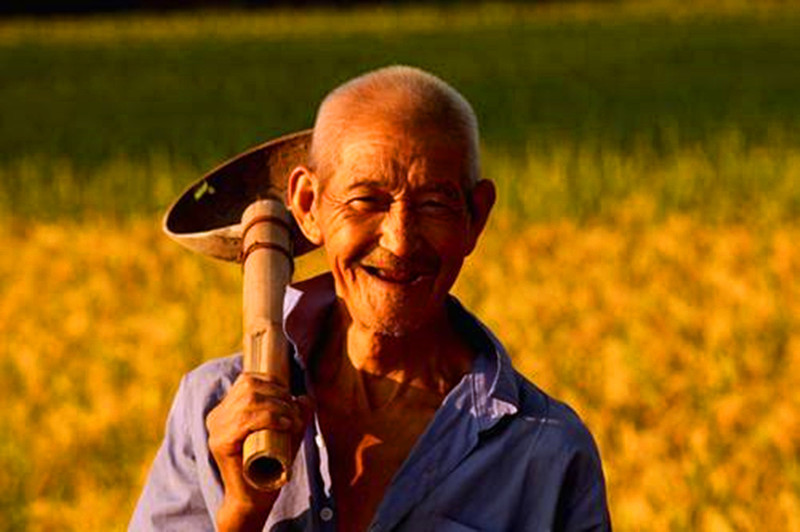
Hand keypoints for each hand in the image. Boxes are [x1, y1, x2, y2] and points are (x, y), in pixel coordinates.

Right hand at [206, 373, 313, 531]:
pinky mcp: (220, 443)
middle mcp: (217, 416)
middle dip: (279, 394)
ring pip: (249, 400)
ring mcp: (216, 429)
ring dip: (278, 407)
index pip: (247, 380)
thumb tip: (304, 397)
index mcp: (227, 409)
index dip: (272, 382)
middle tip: (295, 412)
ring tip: (293, 421)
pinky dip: (270, 418)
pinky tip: (285, 425)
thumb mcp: (288, 431)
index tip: (290, 397)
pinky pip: (245, 420)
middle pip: (249, 386)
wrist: (255, 497)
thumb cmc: (272, 462)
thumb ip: (298, 413)